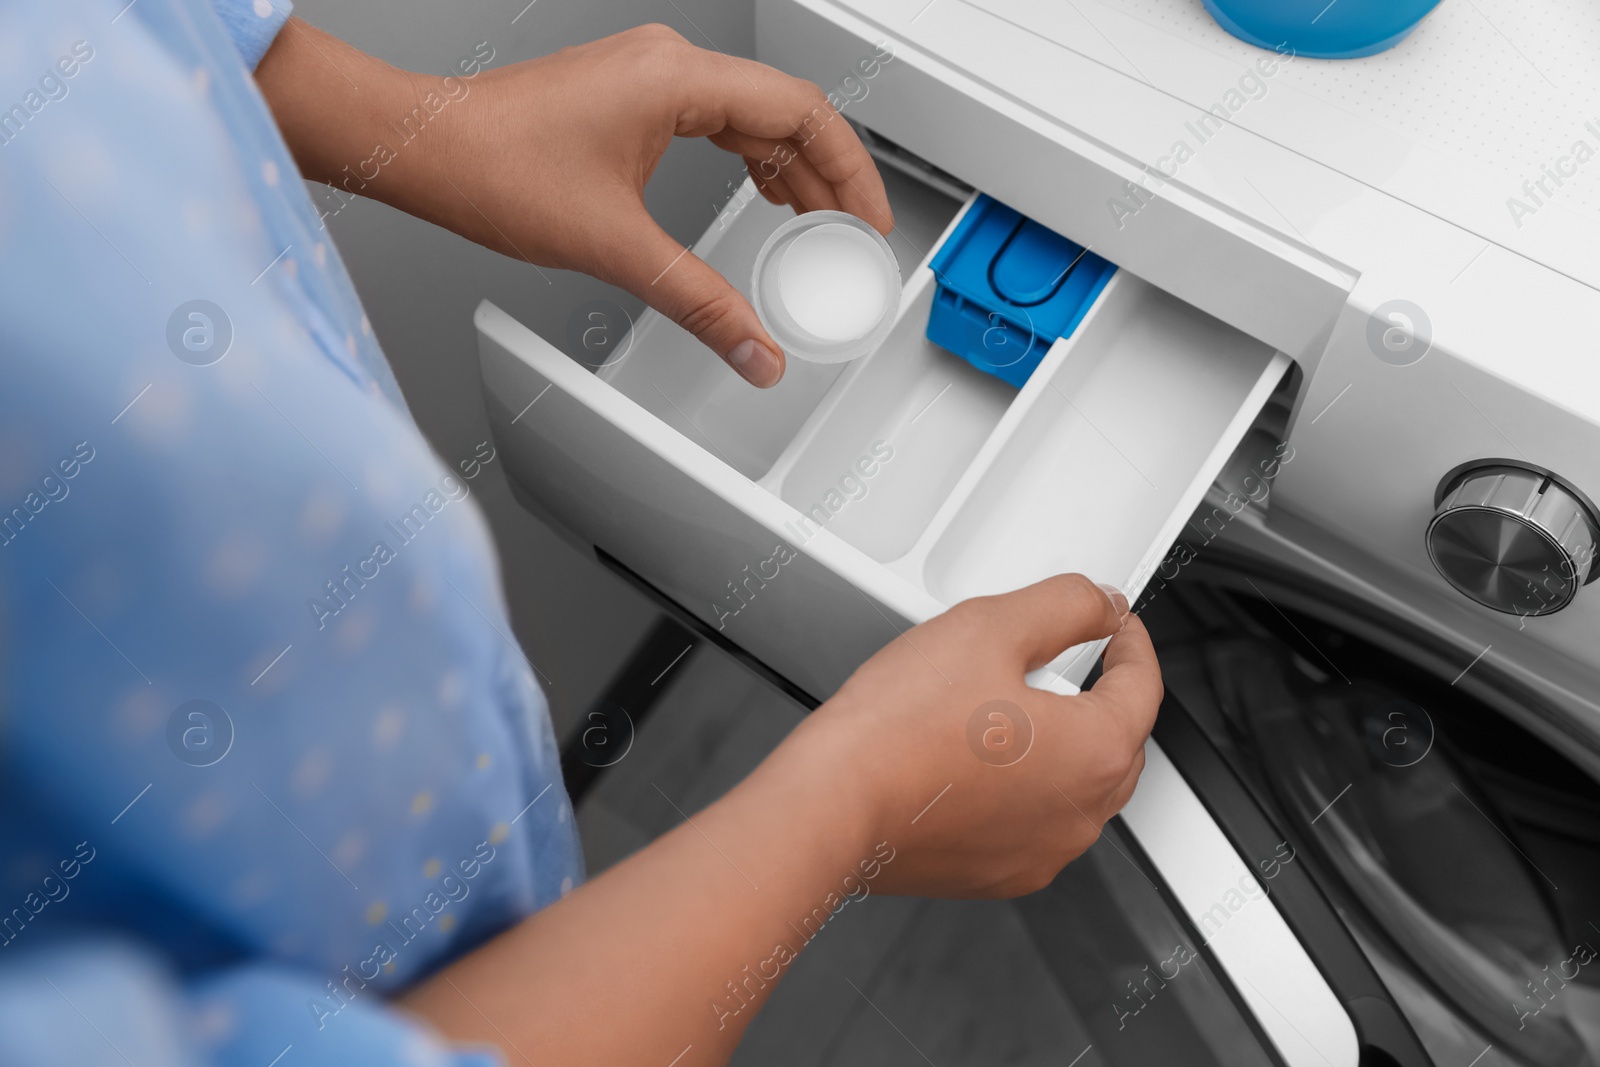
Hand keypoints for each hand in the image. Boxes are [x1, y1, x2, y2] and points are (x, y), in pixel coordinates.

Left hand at [259, 22, 893, 387]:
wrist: (424, 148)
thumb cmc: (492, 167)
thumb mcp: (615, 246)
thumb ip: (700, 303)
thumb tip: (755, 349)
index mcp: (677, 79)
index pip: (802, 112)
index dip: (851, 170)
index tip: (871, 218)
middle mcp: (668, 66)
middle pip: (785, 112)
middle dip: (827, 177)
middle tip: (852, 234)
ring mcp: (648, 77)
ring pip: (751, 117)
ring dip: (790, 170)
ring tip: (817, 224)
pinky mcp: (628, 97)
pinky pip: (716, 121)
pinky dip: (749, 161)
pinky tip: (761, 195)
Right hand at [776, 573, 1162, 897]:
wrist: (833, 804)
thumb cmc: (900, 731)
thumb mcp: (991, 626)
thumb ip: (1065, 605)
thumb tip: (1101, 605)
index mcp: (1097, 753)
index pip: (1143, 685)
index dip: (1129, 640)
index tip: (1112, 623)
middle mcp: (1080, 815)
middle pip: (1116, 739)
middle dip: (1094, 694)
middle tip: (1051, 658)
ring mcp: (1040, 853)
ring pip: (1072, 784)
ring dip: (1056, 744)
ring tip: (994, 706)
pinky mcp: (996, 875)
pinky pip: (1029, 821)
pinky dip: (1017, 788)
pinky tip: (968, 756)